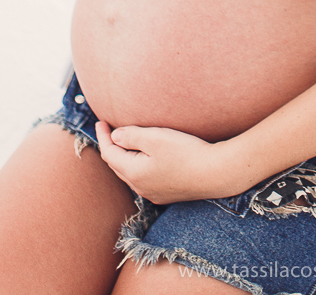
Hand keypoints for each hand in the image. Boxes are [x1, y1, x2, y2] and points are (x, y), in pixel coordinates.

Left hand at [94, 121, 239, 203]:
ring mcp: (154, 193)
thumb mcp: (155, 138)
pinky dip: (138, 165)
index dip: (103, 137)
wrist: (215, 174)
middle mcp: (140, 187)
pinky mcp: (167, 193)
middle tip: (109, 130)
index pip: (110, 154)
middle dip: (111, 147)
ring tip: (124, 142)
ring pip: (130, 173)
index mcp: (134, 173)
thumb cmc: (185, 152)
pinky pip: (143, 178)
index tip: (100, 121)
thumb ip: (131, 136)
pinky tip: (145, 157)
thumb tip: (115, 136)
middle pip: (118, 166)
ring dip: (124, 157)